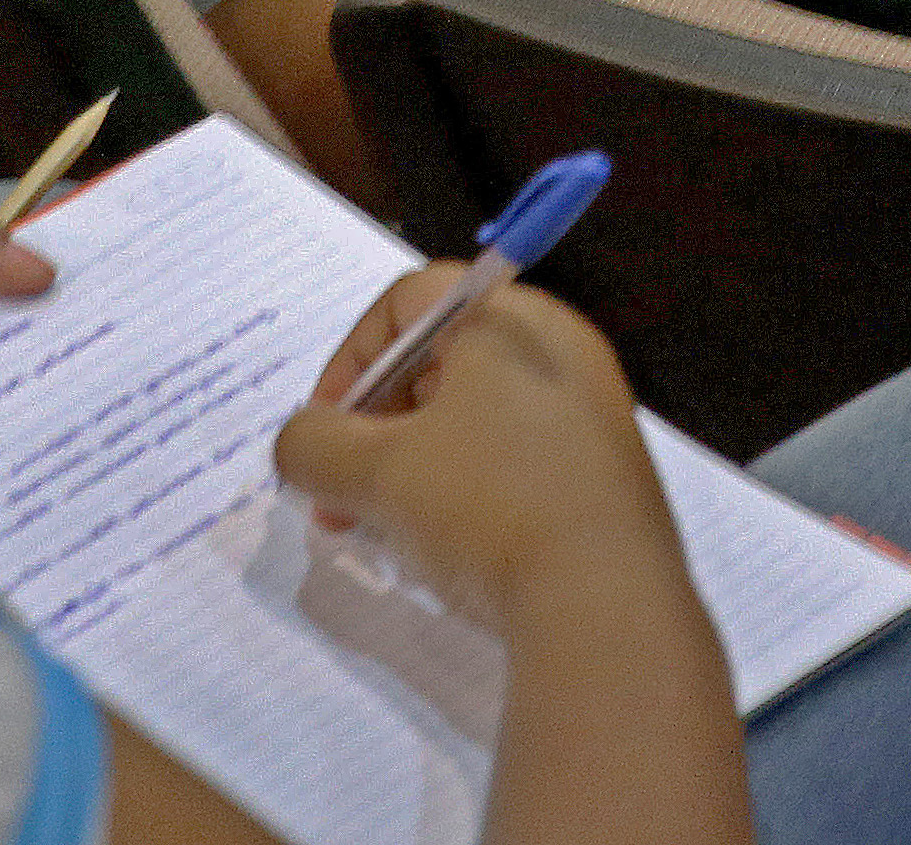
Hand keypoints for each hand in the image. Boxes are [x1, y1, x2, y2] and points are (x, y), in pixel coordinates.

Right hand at [273, 273, 681, 632]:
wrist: (609, 608)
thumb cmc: (489, 506)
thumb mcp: (376, 473)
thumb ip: (313, 445)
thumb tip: (301, 444)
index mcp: (511, 320)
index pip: (407, 302)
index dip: (348, 360)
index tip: (324, 432)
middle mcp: (562, 353)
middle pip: (440, 365)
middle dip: (373, 431)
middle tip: (341, 496)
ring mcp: (593, 419)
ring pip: (477, 423)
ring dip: (413, 470)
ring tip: (383, 534)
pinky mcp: (609, 483)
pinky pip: (519, 466)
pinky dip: (469, 495)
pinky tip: (446, 554)